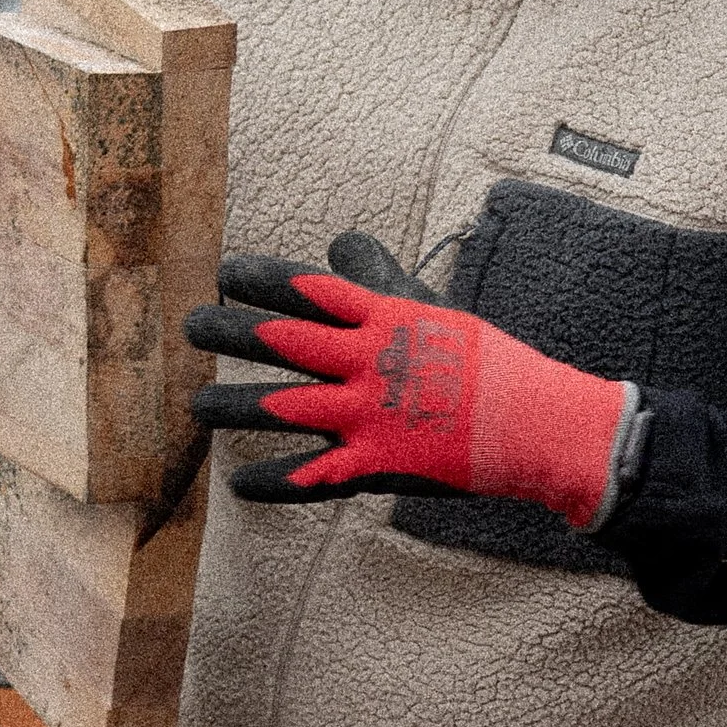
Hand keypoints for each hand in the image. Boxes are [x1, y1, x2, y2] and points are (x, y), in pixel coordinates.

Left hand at [186, 233, 634, 527]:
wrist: (536, 425)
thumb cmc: (485, 364)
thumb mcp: (432, 310)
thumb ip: (379, 277)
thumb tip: (339, 241)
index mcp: (382, 319)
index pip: (307, 289)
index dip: (260, 280)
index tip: (225, 275)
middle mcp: (367, 362)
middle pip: (280, 341)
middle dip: (228, 332)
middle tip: (190, 327)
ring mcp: (368, 416)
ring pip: (280, 408)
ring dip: (230, 408)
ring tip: (196, 408)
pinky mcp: (375, 466)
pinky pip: (309, 476)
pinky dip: (270, 482)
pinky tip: (238, 484)